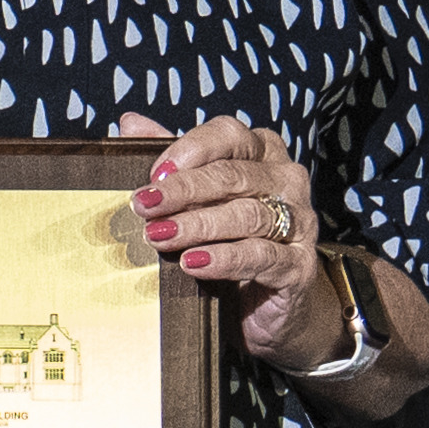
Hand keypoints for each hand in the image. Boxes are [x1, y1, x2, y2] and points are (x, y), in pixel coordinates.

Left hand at [126, 115, 356, 377]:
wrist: (265, 304)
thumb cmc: (229, 238)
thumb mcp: (198, 198)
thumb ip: (171, 161)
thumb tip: (130, 123)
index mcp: (262, 152)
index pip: (229, 135)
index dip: (190, 150)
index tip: (153, 174)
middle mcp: (286, 180)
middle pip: (233, 175)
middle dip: (184, 190)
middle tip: (144, 207)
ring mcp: (299, 222)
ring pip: (247, 215)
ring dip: (197, 225)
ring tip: (160, 236)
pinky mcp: (298, 265)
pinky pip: (260, 256)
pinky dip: (223, 258)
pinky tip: (193, 263)